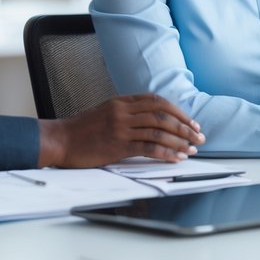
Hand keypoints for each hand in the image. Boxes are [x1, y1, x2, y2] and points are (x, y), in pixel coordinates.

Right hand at [38, 93, 204, 166]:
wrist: (61, 139)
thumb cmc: (83, 129)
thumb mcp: (106, 111)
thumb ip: (128, 112)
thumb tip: (153, 119)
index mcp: (122, 101)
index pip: (158, 101)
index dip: (178, 111)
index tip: (191, 122)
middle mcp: (124, 112)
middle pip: (163, 116)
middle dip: (185, 126)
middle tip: (199, 136)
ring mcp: (121, 128)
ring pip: (159, 131)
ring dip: (179, 141)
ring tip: (192, 149)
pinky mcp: (117, 146)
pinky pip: (148, 148)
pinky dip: (166, 153)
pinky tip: (176, 157)